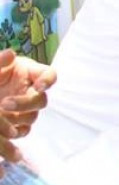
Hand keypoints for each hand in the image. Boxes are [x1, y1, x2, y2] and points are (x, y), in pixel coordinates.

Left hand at [0, 49, 55, 164]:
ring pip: (32, 117)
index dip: (48, 81)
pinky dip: (14, 131)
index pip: (49, 75)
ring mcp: (27, 108)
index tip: (38, 86)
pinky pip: (23, 130)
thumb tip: (10, 53)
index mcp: (32, 73)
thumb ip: (0, 61)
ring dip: (17, 118)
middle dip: (25, 103)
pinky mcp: (19, 123)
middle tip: (4, 104)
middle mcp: (33, 91)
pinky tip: (3, 129)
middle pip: (41, 100)